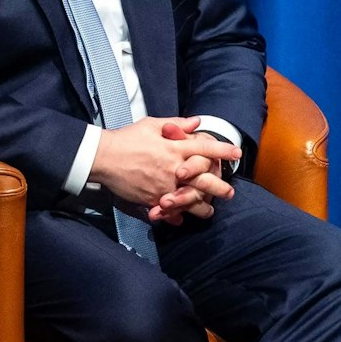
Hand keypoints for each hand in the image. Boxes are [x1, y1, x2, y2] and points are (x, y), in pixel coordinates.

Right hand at [88, 116, 240, 210]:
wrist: (104, 157)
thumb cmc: (126, 138)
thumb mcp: (152, 124)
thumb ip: (177, 123)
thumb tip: (197, 122)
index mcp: (175, 147)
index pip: (205, 148)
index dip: (223, 151)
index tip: (237, 153)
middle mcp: (173, 168)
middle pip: (204, 179)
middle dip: (220, 186)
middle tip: (230, 192)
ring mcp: (164, 185)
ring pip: (190, 200)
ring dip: (202, 207)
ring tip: (209, 211)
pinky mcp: (152, 198)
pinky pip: (169, 211)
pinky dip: (176, 216)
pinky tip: (182, 219)